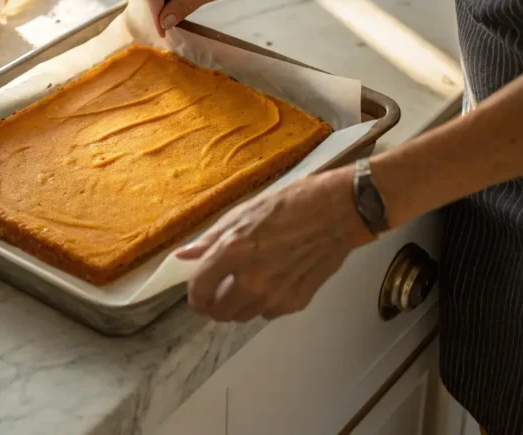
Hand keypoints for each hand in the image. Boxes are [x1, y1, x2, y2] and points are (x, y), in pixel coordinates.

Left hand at [176, 166, 373, 321]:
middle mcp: (252, 279)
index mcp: (233, 251)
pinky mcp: (296, 302)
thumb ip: (210, 240)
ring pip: (243, 316)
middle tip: (221, 288)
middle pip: (219, 313)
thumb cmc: (290, 205)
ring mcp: (276, 294)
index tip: (197, 292)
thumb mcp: (242, 214)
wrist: (337, 212)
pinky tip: (273, 280)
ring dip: (240, 304)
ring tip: (249, 280)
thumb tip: (185, 255)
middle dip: (215, 304)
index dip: (194, 295)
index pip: (199, 290)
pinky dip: (265, 303)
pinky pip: (268, 314)